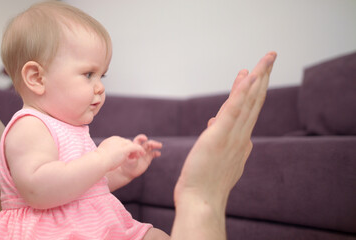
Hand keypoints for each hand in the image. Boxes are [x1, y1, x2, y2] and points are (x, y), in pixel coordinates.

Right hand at [96, 136, 144, 170]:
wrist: (99, 161)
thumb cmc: (99, 161)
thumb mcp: (102, 154)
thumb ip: (107, 152)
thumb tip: (106, 156)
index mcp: (111, 140)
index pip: (121, 141)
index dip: (124, 148)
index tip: (126, 154)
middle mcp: (117, 140)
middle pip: (127, 142)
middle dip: (130, 149)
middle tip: (133, 156)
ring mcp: (122, 143)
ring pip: (132, 144)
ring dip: (135, 150)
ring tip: (138, 156)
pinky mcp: (126, 148)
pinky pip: (136, 147)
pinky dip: (140, 150)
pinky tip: (142, 154)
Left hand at [119, 134, 161, 178]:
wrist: (128, 172)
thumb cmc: (126, 165)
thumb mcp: (128, 159)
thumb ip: (133, 155)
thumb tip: (139, 153)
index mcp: (134, 146)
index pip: (138, 140)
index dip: (142, 138)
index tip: (145, 139)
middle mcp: (140, 148)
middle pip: (147, 142)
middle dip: (152, 142)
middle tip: (157, 144)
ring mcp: (144, 153)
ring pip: (151, 147)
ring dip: (155, 145)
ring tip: (160, 145)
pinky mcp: (148, 158)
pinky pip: (153, 154)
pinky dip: (156, 153)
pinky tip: (158, 154)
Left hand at [172, 52, 276, 238]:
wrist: (201, 201)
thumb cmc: (205, 183)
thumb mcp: (215, 156)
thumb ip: (219, 138)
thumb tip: (214, 123)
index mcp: (240, 141)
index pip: (248, 110)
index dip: (251, 90)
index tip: (251, 74)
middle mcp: (241, 137)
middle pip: (255, 101)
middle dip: (263, 77)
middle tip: (269, 57)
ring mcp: (232, 136)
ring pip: (248, 102)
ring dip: (258, 78)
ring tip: (265, 59)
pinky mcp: (219, 137)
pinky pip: (233, 110)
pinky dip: (241, 92)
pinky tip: (247, 75)